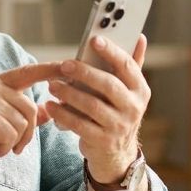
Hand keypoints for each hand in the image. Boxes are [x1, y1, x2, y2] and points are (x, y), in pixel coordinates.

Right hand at [0, 62, 62, 168]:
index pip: (28, 72)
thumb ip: (22, 115)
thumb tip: (49, 111)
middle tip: (11, 146)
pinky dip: (4, 149)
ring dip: (14, 143)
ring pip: (23, 124)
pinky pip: (11, 135)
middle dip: (27, 134)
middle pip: (31, 108)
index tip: (70, 66)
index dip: (50, 69)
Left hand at [45, 34, 150, 184]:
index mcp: (140, 90)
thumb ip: (132, 64)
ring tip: (53, 85)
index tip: (94, 40)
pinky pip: (79, 125)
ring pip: (92, 105)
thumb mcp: (128, 91)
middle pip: (108, 85)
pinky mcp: (103, 141)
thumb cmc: (117, 112)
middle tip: (64, 65)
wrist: (117, 153)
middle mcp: (133, 108)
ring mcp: (119, 126)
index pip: (127, 66)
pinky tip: (50, 105)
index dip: (111, 52)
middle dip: (84, 73)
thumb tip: (139, 37)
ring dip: (69, 93)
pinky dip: (63, 114)